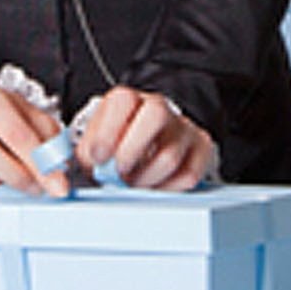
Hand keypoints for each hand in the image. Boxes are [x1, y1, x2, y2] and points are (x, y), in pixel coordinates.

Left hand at [76, 87, 214, 190]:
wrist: (144, 151)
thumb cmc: (115, 148)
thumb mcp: (93, 147)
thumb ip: (89, 154)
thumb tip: (96, 167)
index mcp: (129, 100)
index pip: (123, 100)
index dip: (108, 131)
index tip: (98, 158)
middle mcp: (159, 107)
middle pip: (156, 115)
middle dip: (132, 151)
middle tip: (118, 174)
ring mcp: (183, 127)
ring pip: (170, 155)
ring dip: (146, 179)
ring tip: (133, 185)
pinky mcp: (202, 148)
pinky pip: (189, 174)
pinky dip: (167, 189)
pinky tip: (154, 186)